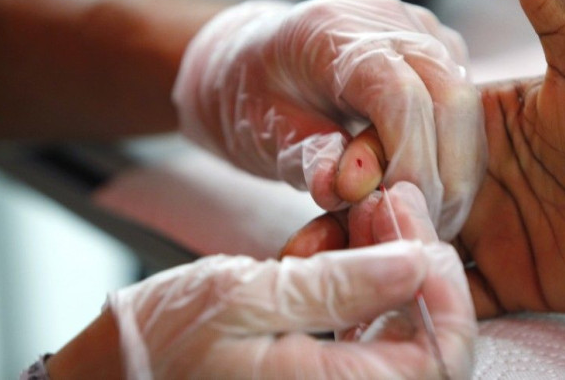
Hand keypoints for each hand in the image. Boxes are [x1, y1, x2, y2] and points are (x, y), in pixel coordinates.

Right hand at [107, 187, 474, 378]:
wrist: (121, 370)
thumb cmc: (166, 341)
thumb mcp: (249, 298)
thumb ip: (341, 285)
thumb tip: (419, 265)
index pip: (441, 357)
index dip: (443, 288)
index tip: (416, 225)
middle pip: (423, 334)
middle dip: (411, 260)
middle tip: (383, 202)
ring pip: (394, 320)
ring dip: (381, 261)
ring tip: (347, 217)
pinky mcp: (319, 367)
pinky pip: (360, 320)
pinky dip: (353, 278)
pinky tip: (325, 242)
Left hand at [172, 0, 485, 239]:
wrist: (255, 60)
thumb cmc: (252, 94)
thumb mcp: (261, 128)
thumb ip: (305, 155)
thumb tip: (347, 189)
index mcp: (337, 30)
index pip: (401, 94)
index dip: (409, 161)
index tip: (398, 214)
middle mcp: (393, 21)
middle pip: (453, 99)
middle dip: (446, 177)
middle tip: (422, 231)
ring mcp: (423, 34)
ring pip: (470, 108)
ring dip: (457, 172)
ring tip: (424, 218)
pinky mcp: (440, 55)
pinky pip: (466, 111)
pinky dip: (455, 158)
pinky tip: (428, 193)